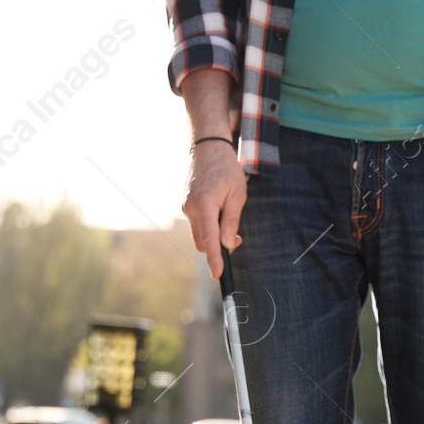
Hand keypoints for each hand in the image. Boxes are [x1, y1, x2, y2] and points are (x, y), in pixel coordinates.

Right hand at [182, 140, 246, 278]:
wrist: (208, 148)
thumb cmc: (227, 169)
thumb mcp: (237, 194)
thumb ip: (231, 221)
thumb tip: (228, 244)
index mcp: (204, 205)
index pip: (209, 240)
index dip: (214, 260)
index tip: (217, 275)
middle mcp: (190, 208)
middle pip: (202, 242)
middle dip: (217, 247)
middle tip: (236, 237)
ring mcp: (185, 207)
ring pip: (199, 234)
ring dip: (213, 236)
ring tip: (227, 218)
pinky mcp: (185, 206)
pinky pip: (197, 224)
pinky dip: (208, 226)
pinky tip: (217, 210)